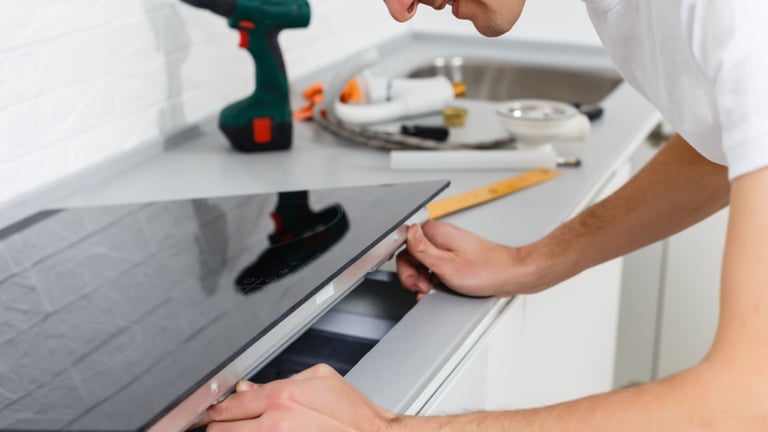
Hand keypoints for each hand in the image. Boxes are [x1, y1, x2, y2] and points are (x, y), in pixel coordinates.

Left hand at [196, 364, 395, 431]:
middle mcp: (276, 423)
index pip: (229, 405)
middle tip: (230, 423)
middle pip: (221, 429)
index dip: (218, 409)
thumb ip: (281, 381)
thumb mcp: (320, 379)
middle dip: (222, 426)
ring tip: (244, 429)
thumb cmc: (353, 414)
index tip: (215, 411)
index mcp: (282, 397)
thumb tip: (248, 389)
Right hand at [396, 220, 538, 298]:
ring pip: (424, 263)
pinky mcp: (456, 257)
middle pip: (413, 255)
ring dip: (424, 279)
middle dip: (414, 275)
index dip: (406, 266)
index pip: (405, 244)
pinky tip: (440, 289)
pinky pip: (436, 267)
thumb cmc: (487, 271)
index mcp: (436, 232)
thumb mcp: (447, 265)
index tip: (415, 279)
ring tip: (433, 290)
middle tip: (423, 288)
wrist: (511, 275)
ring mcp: (448, 247)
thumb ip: (422, 250)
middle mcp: (441, 236)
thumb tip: (408, 232)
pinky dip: (435, 279)